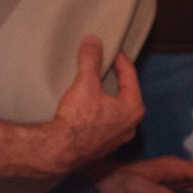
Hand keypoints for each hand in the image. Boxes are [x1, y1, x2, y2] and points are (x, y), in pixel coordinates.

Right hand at [32, 38, 144, 178]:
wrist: (60, 151)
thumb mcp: (85, 83)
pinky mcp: (103, 146)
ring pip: (115, 110)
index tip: (112, 49)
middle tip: (105, 65)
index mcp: (133, 109)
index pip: (130, 76)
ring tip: (95, 85)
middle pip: (125, 93)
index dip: (120, 59)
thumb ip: (91, 60)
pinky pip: (106, 123)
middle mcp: (130, 126)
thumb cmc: (77, 121)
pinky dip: (99, 112)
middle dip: (115, 78)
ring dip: (107, 96)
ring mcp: (117, 139)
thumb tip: (93, 42)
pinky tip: (88, 107)